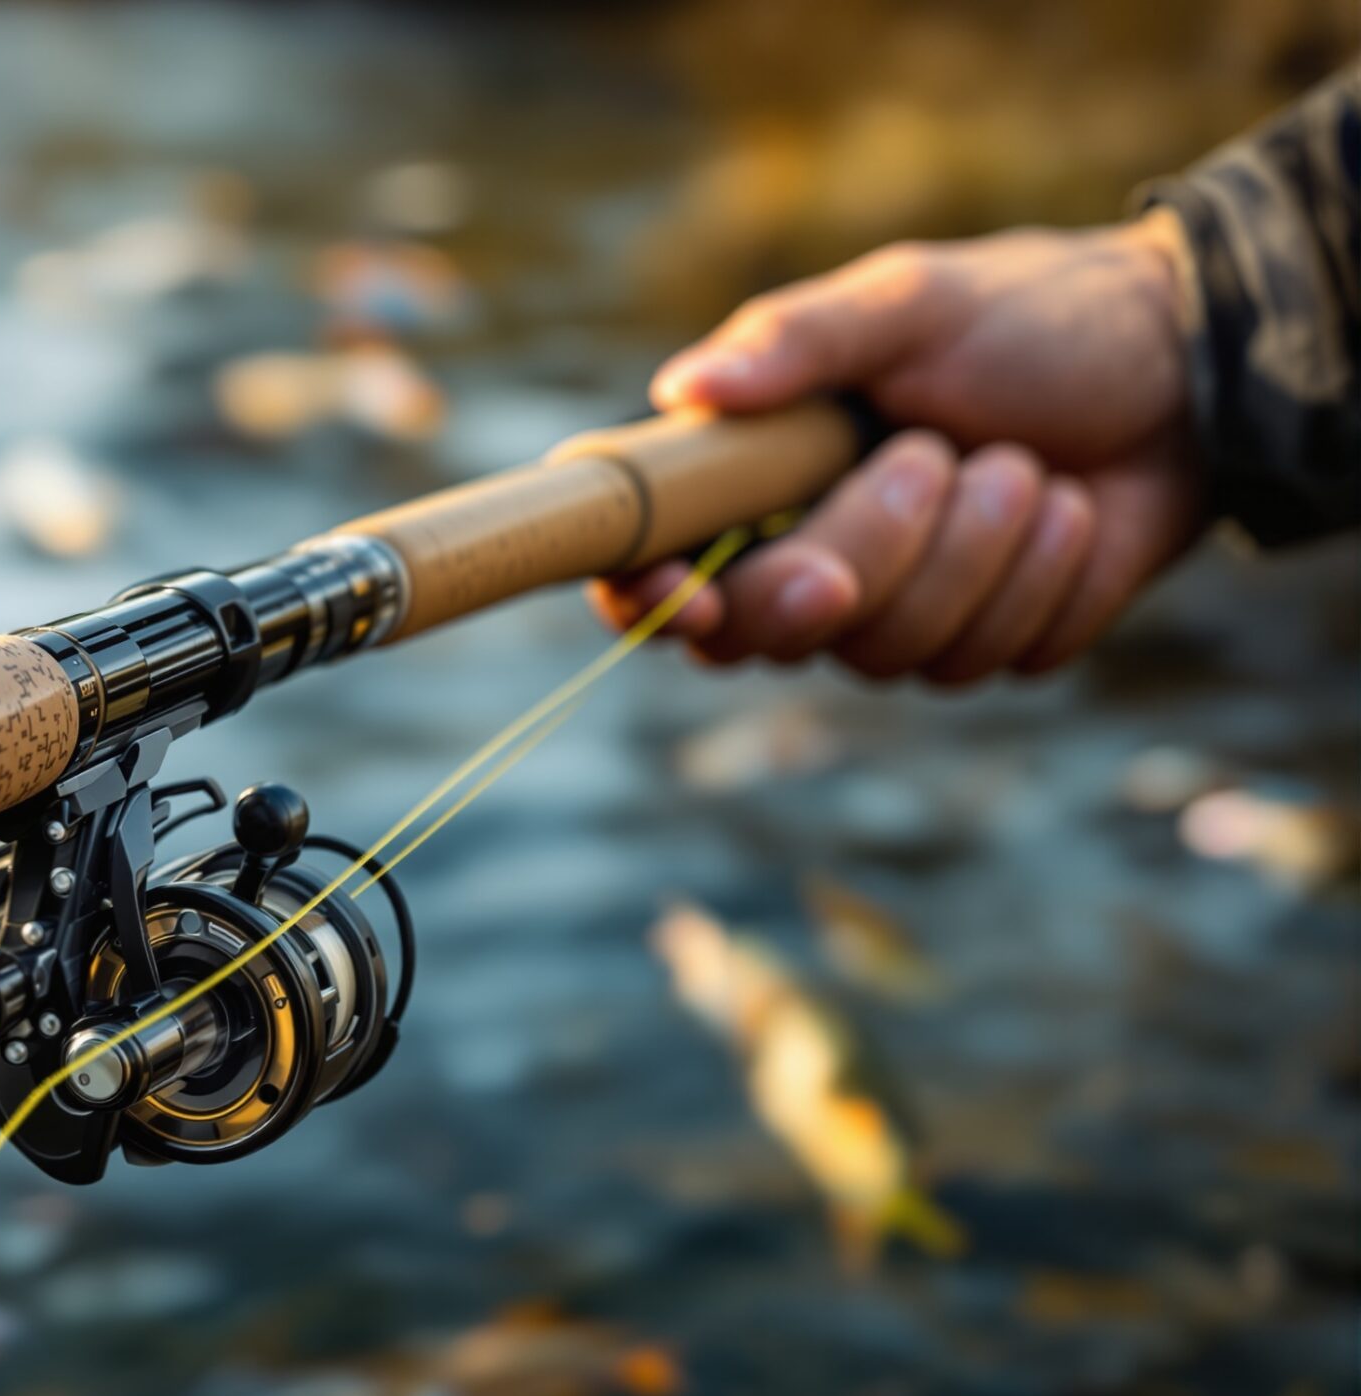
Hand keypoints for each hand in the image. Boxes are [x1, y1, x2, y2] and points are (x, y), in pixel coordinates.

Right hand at [591, 213, 1209, 681]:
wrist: (1184, 369)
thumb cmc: (1031, 315)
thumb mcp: (910, 300)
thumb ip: (796, 339)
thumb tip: (685, 386)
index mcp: (755, 473)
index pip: (648, 564)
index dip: (646, 596)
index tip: (694, 593)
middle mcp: (803, 554)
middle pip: (763, 628)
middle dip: (856, 552)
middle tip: (925, 461)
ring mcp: (892, 613)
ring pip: (882, 652)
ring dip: (974, 550)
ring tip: (1027, 465)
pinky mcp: (982, 646)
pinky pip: (981, 661)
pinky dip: (1040, 582)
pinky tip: (1071, 513)